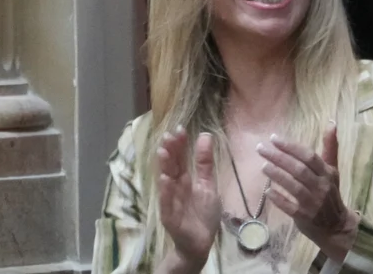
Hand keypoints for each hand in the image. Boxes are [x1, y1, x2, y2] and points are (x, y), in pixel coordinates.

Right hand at [154, 130, 220, 269]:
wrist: (201, 243)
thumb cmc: (203, 214)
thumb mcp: (208, 185)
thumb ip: (205, 163)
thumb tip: (205, 135)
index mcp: (185, 180)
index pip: (181, 159)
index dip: (180, 145)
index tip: (179, 129)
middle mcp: (176, 188)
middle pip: (172, 167)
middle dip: (170, 151)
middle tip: (169, 135)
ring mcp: (171, 202)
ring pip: (167, 182)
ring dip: (164, 167)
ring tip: (163, 151)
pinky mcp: (170, 217)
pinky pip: (167, 203)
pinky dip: (166, 192)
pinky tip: (164, 179)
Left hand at [258, 124, 360, 258]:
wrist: (336, 225)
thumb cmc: (330, 194)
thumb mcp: (333, 170)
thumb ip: (330, 147)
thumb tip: (332, 122)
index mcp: (328, 173)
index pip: (309, 156)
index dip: (291, 147)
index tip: (274, 138)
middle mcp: (321, 186)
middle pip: (299, 169)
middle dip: (279, 157)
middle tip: (261, 149)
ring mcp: (313, 202)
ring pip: (294, 186)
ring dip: (277, 175)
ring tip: (263, 166)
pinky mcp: (304, 217)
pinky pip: (289, 206)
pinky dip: (278, 198)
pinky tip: (267, 191)